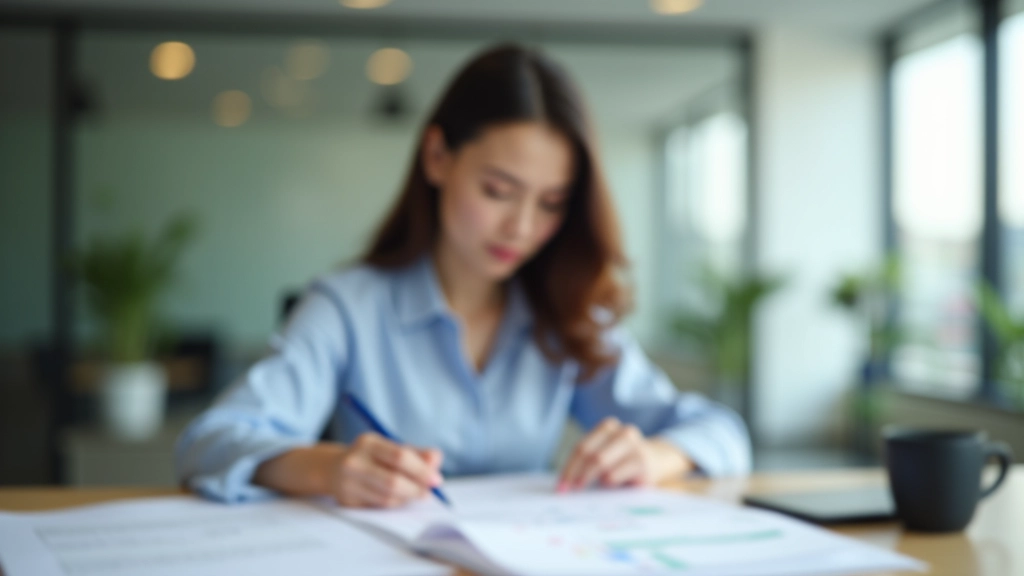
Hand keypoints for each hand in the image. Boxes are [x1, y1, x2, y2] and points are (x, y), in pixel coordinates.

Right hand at [327, 432, 443, 507]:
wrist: (334, 470)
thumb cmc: (372, 458)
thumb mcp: (392, 448)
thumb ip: (417, 454)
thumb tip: (436, 461)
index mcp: (368, 442)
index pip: (400, 457)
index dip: (422, 470)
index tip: (436, 480)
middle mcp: (354, 462)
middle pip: (393, 481)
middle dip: (416, 489)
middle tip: (428, 493)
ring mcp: (348, 483)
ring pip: (387, 498)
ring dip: (406, 498)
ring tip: (413, 494)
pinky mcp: (347, 502)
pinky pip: (379, 507)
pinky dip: (394, 504)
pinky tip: (397, 498)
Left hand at [558, 417, 692, 491]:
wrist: (658, 463)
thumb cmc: (624, 463)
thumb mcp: (607, 457)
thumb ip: (589, 463)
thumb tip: (565, 484)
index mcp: (608, 427)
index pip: (581, 448)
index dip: (568, 468)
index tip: (560, 487)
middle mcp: (622, 432)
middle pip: (589, 453)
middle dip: (574, 473)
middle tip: (566, 491)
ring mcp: (634, 445)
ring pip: (600, 461)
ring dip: (588, 477)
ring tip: (581, 490)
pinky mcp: (642, 462)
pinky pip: (615, 474)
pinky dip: (606, 483)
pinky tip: (607, 487)